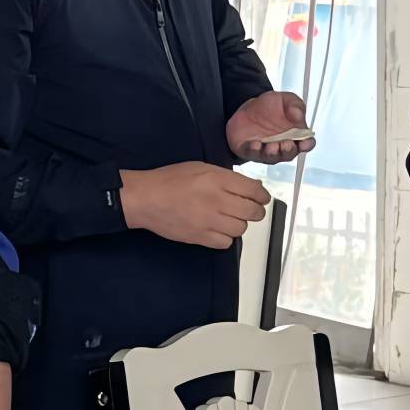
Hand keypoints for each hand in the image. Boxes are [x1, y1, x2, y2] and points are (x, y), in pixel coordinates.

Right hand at [123, 160, 270, 246]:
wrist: (146, 199)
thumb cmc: (170, 180)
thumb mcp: (201, 167)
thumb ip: (226, 177)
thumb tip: (250, 186)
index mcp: (217, 180)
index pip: (254, 191)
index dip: (262, 196)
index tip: (262, 198)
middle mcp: (217, 200)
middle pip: (252, 212)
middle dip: (256, 211)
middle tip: (250, 209)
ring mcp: (209, 221)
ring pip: (241, 229)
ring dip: (239, 224)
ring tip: (230, 218)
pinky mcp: (200, 237)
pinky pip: (226, 243)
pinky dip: (226, 237)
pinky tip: (218, 229)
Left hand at [227, 91, 313, 164]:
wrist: (247, 107)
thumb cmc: (270, 106)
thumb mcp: (285, 99)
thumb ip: (295, 105)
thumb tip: (299, 116)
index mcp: (296, 134)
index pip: (306, 143)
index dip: (307, 145)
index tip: (304, 142)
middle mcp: (283, 145)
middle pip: (289, 154)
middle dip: (289, 150)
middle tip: (286, 143)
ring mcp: (267, 150)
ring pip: (272, 157)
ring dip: (272, 153)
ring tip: (271, 146)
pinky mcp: (251, 151)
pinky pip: (253, 154)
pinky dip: (254, 151)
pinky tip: (255, 144)